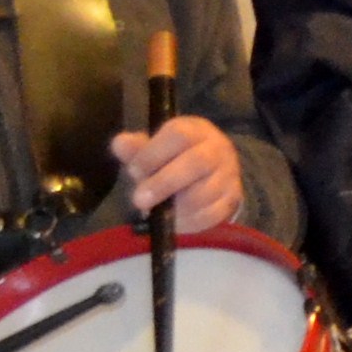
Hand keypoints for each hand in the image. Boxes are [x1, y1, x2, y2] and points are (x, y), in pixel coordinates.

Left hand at [111, 114, 244, 232]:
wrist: (214, 170)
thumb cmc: (175, 157)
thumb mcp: (155, 147)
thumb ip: (137, 148)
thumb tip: (119, 143)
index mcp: (196, 130)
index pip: (179, 135)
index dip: (153, 154)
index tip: (133, 171)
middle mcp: (217, 149)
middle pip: (196, 163)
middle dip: (164, 183)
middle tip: (138, 200)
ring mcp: (229, 175)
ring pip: (205, 192)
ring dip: (175, 206)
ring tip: (156, 212)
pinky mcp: (232, 200)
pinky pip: (212, 214)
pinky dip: (188, 221)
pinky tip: (172, 221)